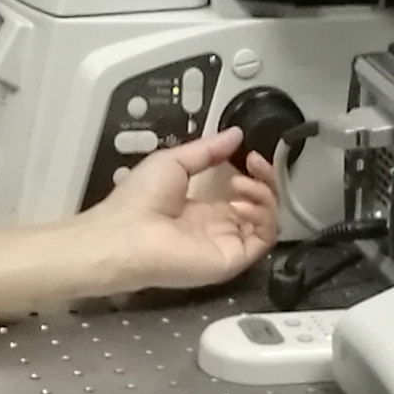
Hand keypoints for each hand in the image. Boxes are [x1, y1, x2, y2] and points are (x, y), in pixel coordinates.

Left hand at [64, 131, 278, 298]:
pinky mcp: (232, 259)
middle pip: (260, 205)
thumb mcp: (173, 161)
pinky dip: (264, 217)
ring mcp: (226, 243)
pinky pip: (264, 239)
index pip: (243, 191)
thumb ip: (208, 150)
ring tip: (243, 183)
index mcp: (203, 206)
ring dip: (265, 196)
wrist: (125, 235)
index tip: (250, 155)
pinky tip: (242, 204)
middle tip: (254, 163)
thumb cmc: (137, 201)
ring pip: (268, 221)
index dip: (254, 172)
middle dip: (265, 180)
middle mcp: (218, 226)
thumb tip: (235, 134)